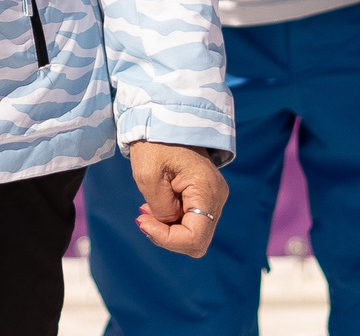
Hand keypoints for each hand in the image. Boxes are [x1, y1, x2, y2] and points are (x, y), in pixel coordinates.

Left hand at [127, 140, 227, 257]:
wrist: (163, 118)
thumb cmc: (155, 142)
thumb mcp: (148, 176)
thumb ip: (161, 210)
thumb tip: (169, 226)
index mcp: (207, 190)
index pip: (195, 237)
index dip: (167, 239)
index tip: (142, 221)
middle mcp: (217, 197)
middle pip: (197, 241)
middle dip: (168, 236)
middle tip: (144, 217)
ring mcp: (213, 197)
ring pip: (194, 234)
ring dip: (169, 229)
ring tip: (148, 209)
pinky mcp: (205, 197)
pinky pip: (191, 223)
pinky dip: (172, 222)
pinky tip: (156, 206)